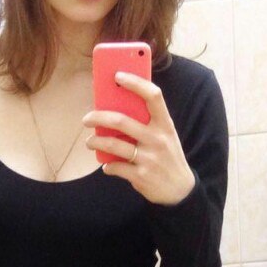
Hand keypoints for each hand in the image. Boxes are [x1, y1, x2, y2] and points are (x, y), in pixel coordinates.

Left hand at [82, 70, 195, 205]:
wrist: (180, 190)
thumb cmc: (168, 157)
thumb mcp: (166, 136)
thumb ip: (148, 123)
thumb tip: (117, 109)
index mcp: (165, 124)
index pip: (153, 95)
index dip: (135, 83)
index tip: (117, 76)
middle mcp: (157, 139)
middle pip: (122, 121)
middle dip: (98, 117)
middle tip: (87, 118)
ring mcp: (148, 158)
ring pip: (113, 145)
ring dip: (96, 142)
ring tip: (90, 142)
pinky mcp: (140, 176)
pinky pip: (116, 167)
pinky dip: (108, 166)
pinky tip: (107, 166)